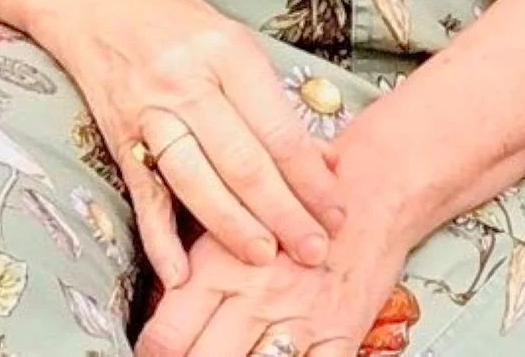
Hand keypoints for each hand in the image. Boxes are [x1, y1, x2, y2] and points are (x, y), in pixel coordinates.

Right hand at [23, 0, 348, 293]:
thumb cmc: (173, 17)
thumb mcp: (229, 38)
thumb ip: (267, 97)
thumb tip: (318, 160)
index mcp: (227, 51)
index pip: (278, 128)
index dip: (311, 178)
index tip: (337, 213)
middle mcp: (188, 80)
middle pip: (243, 161)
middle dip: (284, 213)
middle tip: (314, 252)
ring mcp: (149, 110)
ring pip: (196, 181)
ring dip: (233, 228)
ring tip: (265, 260)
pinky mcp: (117, 134)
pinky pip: (143, 193)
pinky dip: (159, 238)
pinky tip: (179, 275)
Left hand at [133, 218, 412, 356]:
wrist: (373, 186)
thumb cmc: (299, 198)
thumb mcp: (235, 216)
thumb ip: (196, 264)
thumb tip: (162, 311)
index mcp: (220, 262)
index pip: (166, 335)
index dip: (151, 355)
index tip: (151, 356)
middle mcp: (256, 294)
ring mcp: (299, 319)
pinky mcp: (339, 334)